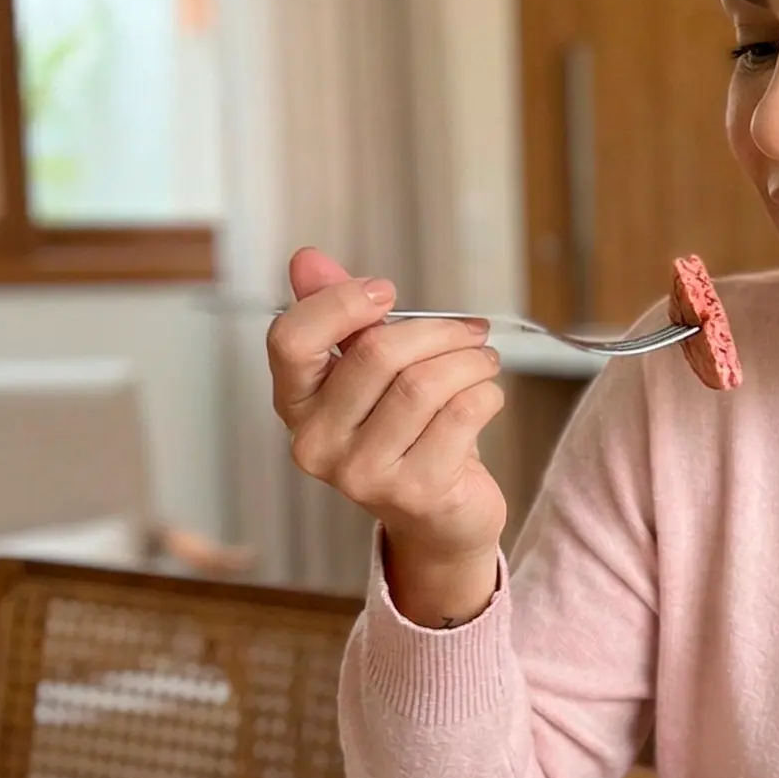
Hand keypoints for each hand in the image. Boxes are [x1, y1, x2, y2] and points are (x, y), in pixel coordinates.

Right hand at [267, 246, 507, 624]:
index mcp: (295, 405)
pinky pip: (461, 414)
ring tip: (484, 361)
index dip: (341, 303)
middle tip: (470, 331)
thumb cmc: (403, 433)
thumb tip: (307, 258)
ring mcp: (363, 474)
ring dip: (469, 361)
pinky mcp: (416, 490)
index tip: (386, 292)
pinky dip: (486, 393)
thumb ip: (339, 317)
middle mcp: (317, 444)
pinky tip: (487, 397)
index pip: (291, 340)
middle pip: (376, 354)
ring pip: (424, 383)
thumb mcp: (367, 374)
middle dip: (436, 331)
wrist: (439, 519)